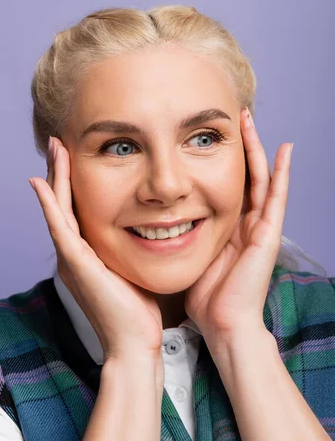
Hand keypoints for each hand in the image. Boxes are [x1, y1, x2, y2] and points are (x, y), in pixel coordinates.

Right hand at [29, 137, 163, 364]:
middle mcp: (74, 252)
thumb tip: (150, 227)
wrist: (135, 343)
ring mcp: (71, 258)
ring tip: (54, 147)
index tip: (76, 152)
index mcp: (87, 251)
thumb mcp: (133, 267)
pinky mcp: (75, 265)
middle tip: (59, 140)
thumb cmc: (139, 309)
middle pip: (64, 202)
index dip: (74, 179)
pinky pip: (59, 227)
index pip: (77, 207)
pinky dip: (49, 204)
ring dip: (55, 176)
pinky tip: (41, 182)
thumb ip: (131, 246)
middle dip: (61, 170)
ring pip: (58, 208)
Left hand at [184, 107, 292, 348]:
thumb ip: (183, 235)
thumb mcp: (191, 255)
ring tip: (250, 119)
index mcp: (229, 228)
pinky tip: (284, 150)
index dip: (221, 159)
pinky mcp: (268, 235)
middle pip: (245, 174)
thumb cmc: (205, 296)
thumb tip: (157, 220)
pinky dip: (282, 173)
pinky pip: (276, 197)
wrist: (223, 325)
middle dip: (240, 145)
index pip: (227, 184)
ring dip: (257, 148)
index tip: (209, 135)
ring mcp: (260, 228)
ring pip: (261, 178)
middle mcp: (247, 223)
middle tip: (233, 116)